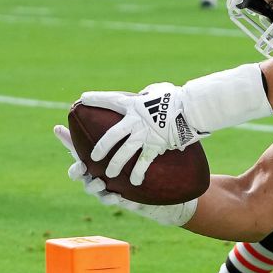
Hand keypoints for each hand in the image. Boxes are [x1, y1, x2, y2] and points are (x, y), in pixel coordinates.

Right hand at [53, 126, 195, 226]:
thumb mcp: (146, 134)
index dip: (68, 138)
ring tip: (99, 182)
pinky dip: (111, 198)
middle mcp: (101, 172)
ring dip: (93, 185)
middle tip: (80, 167)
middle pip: (80, 171)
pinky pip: (111, 200)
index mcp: (104, 156)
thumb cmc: (151, 157)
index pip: (82, 145)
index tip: (58, 127)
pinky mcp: (123, 199)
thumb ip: (138, 117)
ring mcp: (110, 187)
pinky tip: (117, 196)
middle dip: (76, 169)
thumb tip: (141, 94)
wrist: (167, 187)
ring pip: (93, 188)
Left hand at [77, 82, 206, 185]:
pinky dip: (138, 172)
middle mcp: (135, 121)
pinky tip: (134, 182)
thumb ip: (146, 94)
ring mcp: (144, 135)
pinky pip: (144, 162)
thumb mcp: (157, 90)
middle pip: (112, 136)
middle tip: (93, 157)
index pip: (110, 100)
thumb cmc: (175, 97)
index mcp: (134, 105)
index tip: (82, 99)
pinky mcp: (155, 146)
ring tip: (108, 175)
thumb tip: (144, 95)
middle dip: (101, 147)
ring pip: (125, 153)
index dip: (96, 100)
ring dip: (115, 164)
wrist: (191, 109)